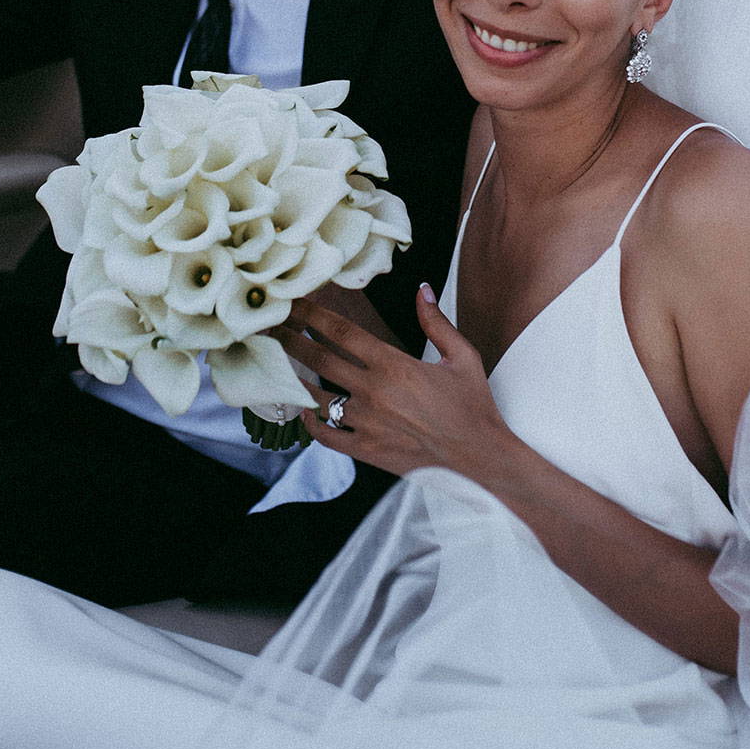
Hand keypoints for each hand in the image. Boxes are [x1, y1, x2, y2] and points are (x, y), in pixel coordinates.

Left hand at [275, 286, 510, 480]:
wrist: (480, 459)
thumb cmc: (473, 407)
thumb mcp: (462, 357)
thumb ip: (436, 322)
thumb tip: (422, 288)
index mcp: (394, 366)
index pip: (341, 332)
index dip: (311, 314)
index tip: (291, 302)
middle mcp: (373, 393)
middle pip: (318, 359)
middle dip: (290, 339)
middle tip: (268, 325)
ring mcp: (366, 424)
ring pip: (315, 397)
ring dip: (293, 379)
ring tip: (276, 364)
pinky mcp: (365, 451)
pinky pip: (325, 436)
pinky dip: (310, 422)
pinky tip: (303, 411)